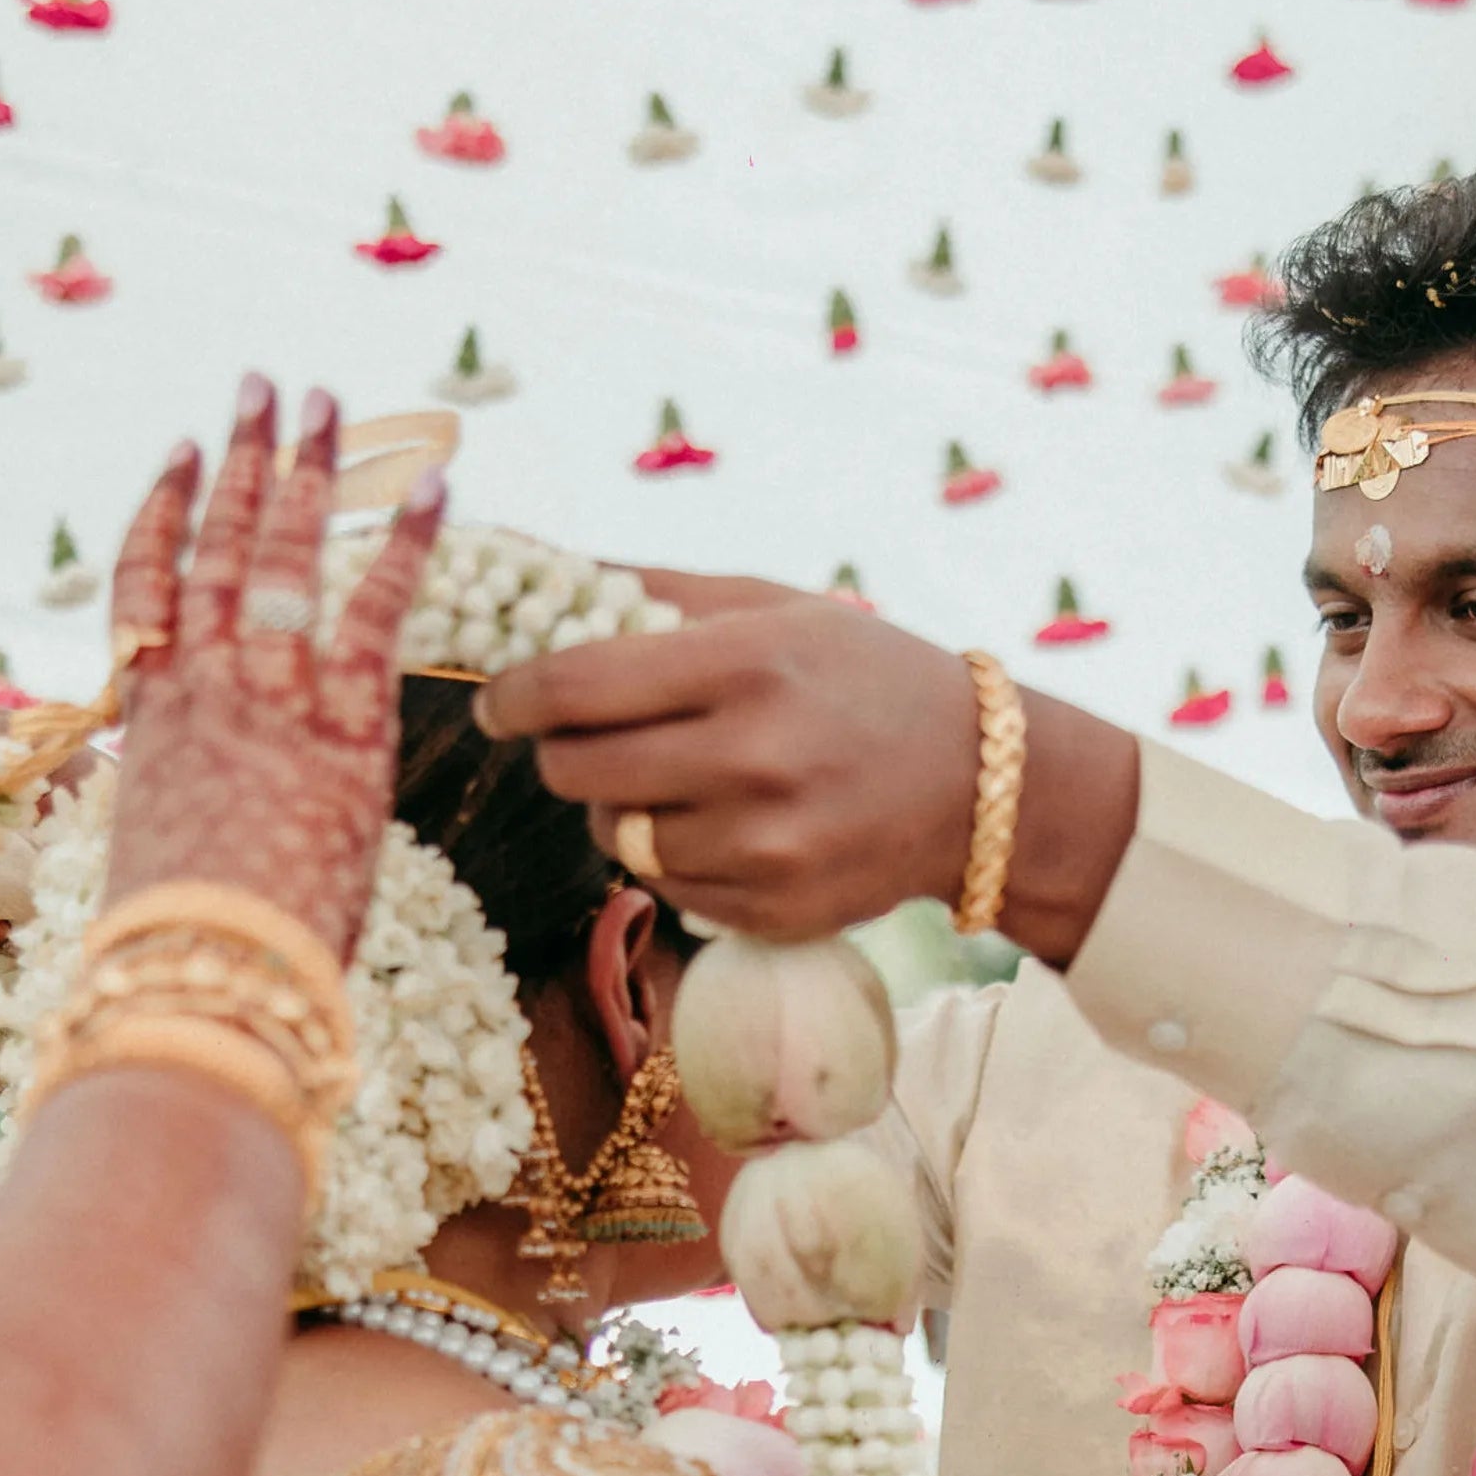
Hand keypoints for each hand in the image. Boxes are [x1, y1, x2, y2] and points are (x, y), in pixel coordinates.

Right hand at [100, 372, 445, 957]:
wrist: (203, 984)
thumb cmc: (178, 957)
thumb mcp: (160, 869)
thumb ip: (181, 815)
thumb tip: (195, 828)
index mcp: (144, 724)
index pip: (145, 592)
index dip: (162, 513)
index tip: (182, 457)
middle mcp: (200, 690)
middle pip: (216, 546)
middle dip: (244, 459)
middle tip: (263, 388)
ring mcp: (269, 700)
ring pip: (283, 555)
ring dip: (310, 468)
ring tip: (324, 399)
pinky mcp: (343, 728)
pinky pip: (378, 611)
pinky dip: (406, 542)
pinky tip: (433, 485)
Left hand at [473, 590, 1138, 961]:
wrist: (978, 785)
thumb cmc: (860, 678)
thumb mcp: (773, 608)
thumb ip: (654, 591)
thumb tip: (535, 565)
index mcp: (747, 666)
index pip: (577, 685)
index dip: (515, 693)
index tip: (497, 698)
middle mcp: (752, 760)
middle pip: (577, 769)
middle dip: (561, 750)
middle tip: (581, 735)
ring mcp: (762, 848)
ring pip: (614, 835)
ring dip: (619, 806)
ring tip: (673, 776)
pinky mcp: (768, 910)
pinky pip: (662, 886)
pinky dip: (669, 854)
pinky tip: (720, 824)